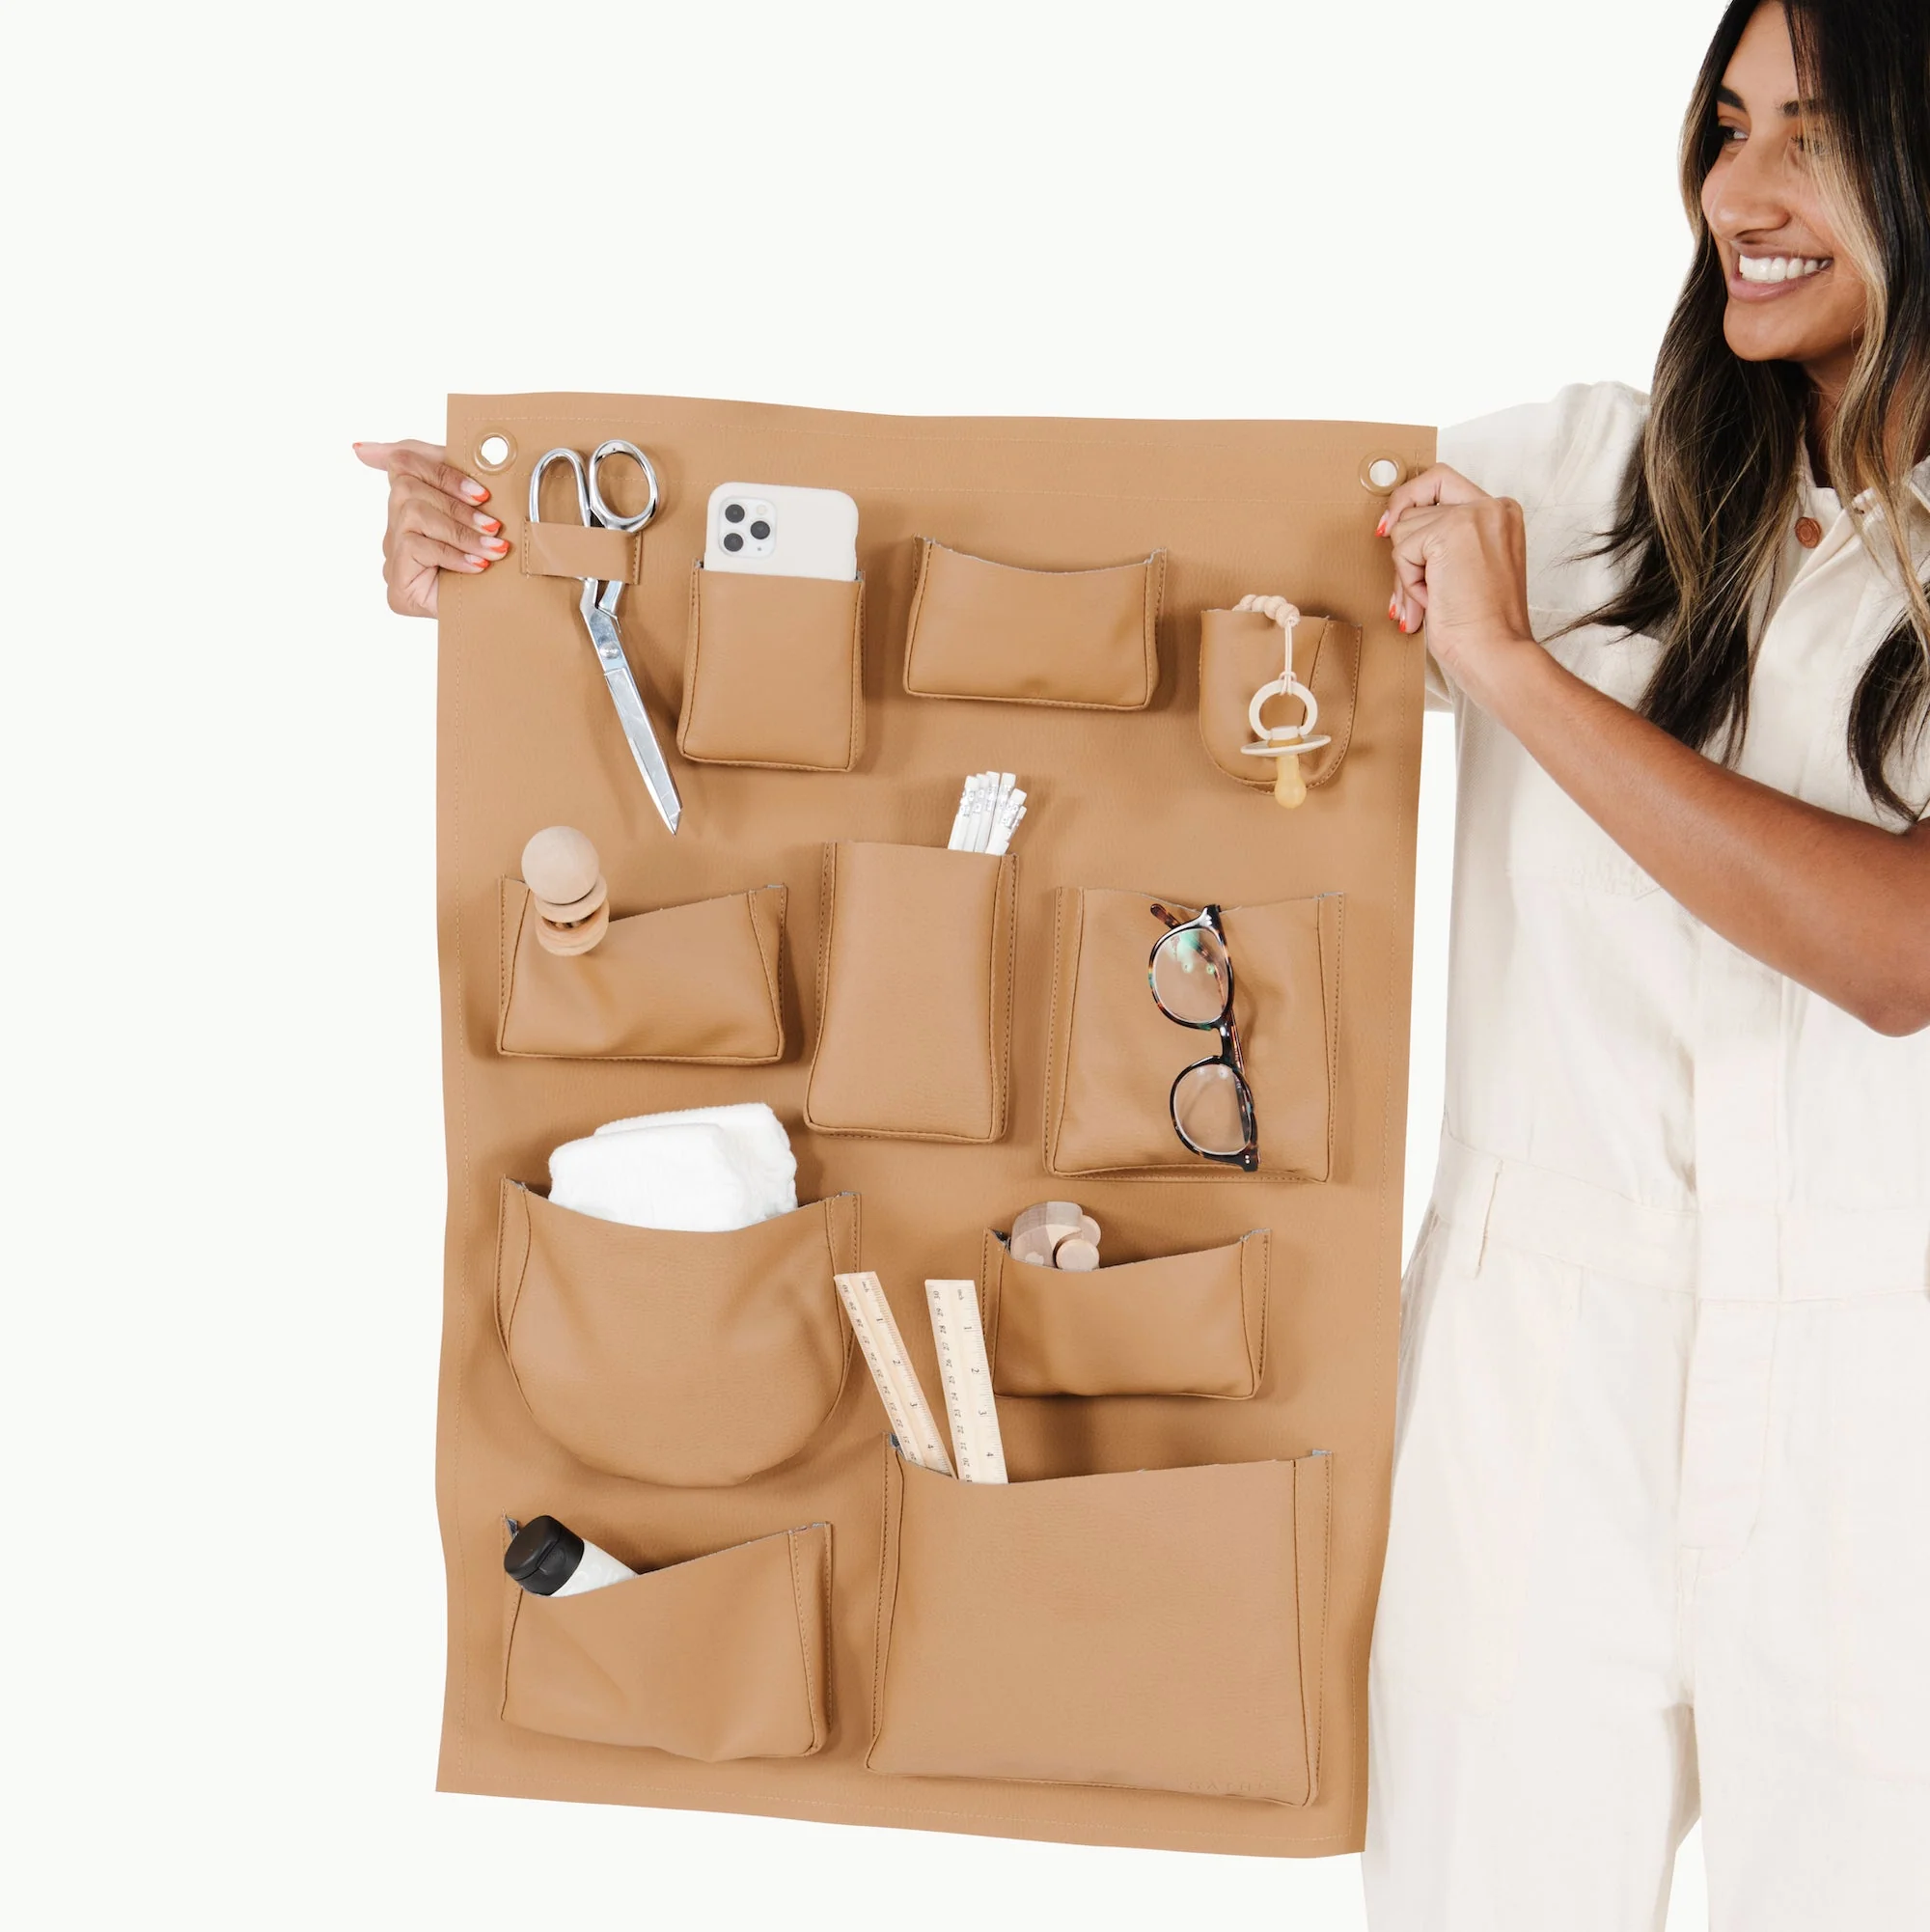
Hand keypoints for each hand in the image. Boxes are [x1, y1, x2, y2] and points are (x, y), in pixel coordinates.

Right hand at [354, 440, 507, 617]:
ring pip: (413, 514)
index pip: (404, 461)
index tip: (477, 487)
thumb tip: (425, 441)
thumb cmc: (487, 561)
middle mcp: (395, 524)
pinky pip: (417, 547)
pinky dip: (452, 554)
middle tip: (492, 520)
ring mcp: (392, 552)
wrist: (493, 614)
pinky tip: (476, 566)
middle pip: (406, 485)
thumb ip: (457, 475)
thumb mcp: (476, 513)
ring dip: (460, 530)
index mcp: (412, 500)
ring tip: (494, 547)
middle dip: (454, 499)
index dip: (431, 462)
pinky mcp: (396, 579)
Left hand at [1377, 464, 1538, 706]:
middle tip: (1421, 592)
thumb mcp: (1464, 569)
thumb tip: (1389, 527)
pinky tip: (1432, 600)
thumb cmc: (1480, 626)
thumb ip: (1440, 541)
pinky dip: (1408, 582)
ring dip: (1408, 575)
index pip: (1441, 481)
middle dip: (1407, 554)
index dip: (1409, 499)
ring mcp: (1472, 516)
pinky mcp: (1450, 532)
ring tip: (1434, 601)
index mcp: (1501, 513)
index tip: (1387, 527)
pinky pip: (1402, 551)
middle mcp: (1492, 505)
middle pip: (1415, 508)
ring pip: (1403, 531)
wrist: (1494, 651)